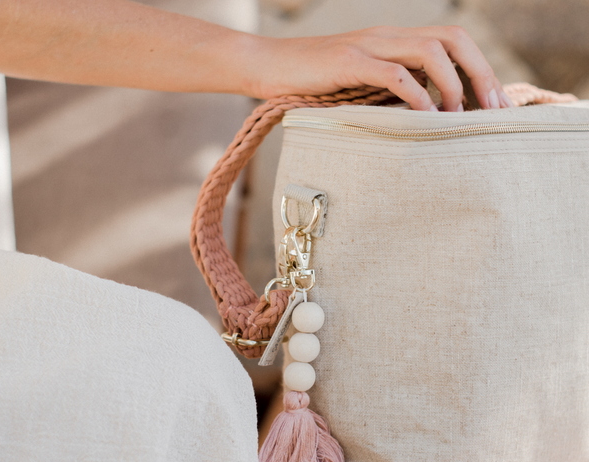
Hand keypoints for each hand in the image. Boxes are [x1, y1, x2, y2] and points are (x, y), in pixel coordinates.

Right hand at [244, 26, 512, 110]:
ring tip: (459, 118)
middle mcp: (388, 37)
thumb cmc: (312, 84)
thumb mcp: (358, 87)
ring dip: (452, 83)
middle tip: (493, 112)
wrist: (268, 66)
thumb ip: (388, 95)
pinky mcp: (348, 61)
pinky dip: (415, 94)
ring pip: (429, 50)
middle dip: (480, 74)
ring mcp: (368, 46)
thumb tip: (421, 122)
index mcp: (394, 42)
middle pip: (452, 38)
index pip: (452, 42)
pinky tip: (425, 117)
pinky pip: (392, 72)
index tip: (495, 107)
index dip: (480, 70)